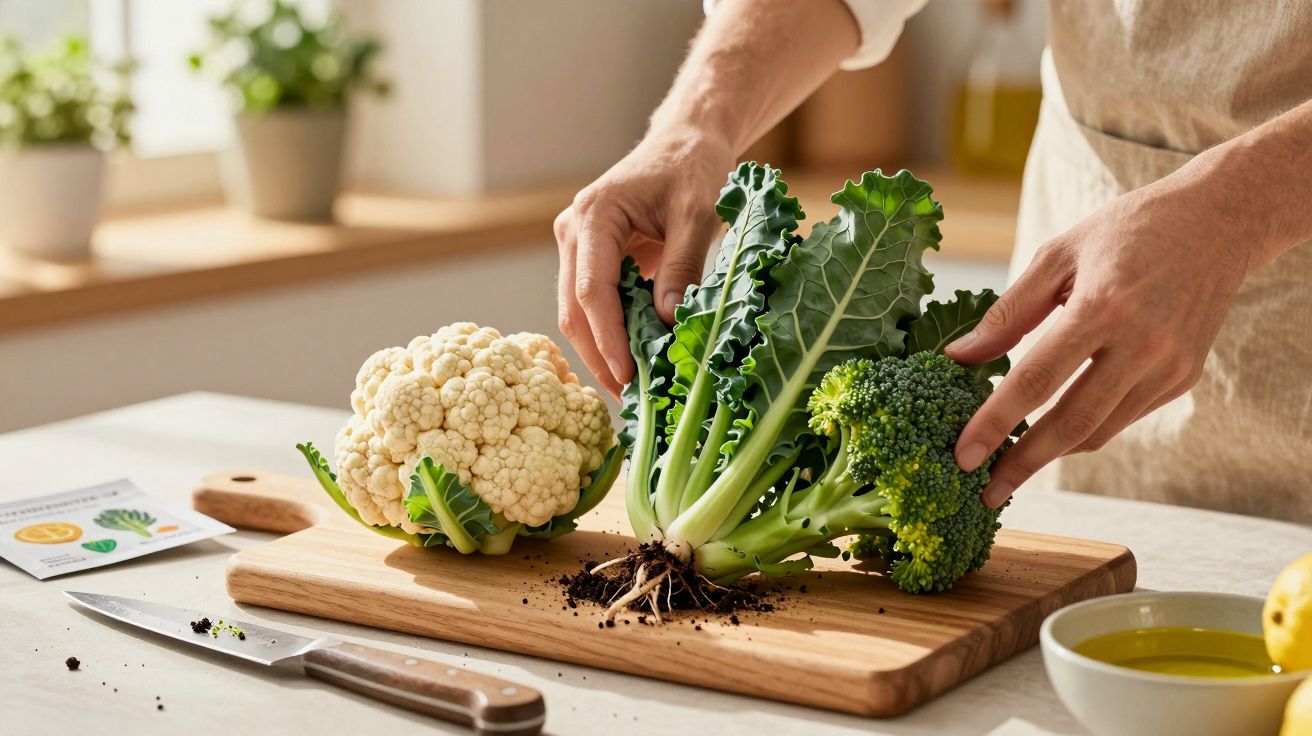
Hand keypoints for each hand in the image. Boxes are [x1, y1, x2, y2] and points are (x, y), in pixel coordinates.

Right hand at [555, 131, 733, 394]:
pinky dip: (611, 336)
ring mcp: (575, 247)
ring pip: (577, 313)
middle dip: (600, 356)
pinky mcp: (588, 260)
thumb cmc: (693, 170)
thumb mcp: (699, 214)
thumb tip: (666, 320)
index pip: (590, 289)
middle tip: (631, 400)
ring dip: (603, 352)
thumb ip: (682, 265)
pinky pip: (593, 306)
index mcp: (594, 216)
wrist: (683, 144)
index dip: (608, 337)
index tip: (627, 376)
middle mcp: (573, 232)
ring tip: (634, 392)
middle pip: (574, 309)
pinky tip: (634, 365)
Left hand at [947, 181, 1256, 506]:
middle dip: (1022, 464)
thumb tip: (960, 357)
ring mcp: (1169, 366)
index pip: (1036, 378)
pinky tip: (1053, 433)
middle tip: (984, 493)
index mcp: (1104, 306)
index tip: (962, 456)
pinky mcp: (1184, 379)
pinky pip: (1122, 417)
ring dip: (1052, 455)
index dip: (995, 423)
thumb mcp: (1059, 255)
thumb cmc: (1129, 230)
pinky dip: (1084, 431)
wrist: (1219, 222)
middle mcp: (1142, 343)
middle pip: (1071, 422)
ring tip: (1009, 469)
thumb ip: (1009, 312)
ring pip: (1099, 430)